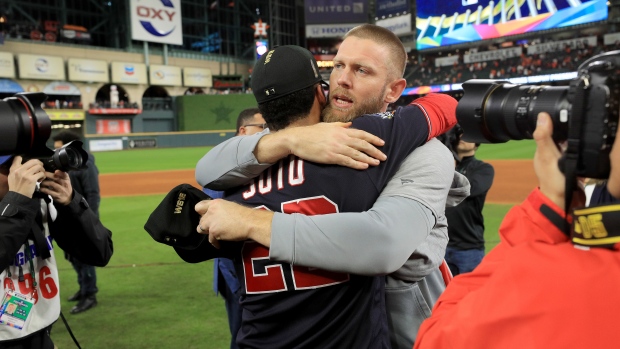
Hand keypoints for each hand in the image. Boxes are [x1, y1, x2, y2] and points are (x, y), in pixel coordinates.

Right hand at [8, 156, 45, 197]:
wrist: (17, 196)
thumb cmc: (16, 187)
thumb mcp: (12, 176)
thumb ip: (16, 168)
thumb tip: (22, 161)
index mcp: (14, 168)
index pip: (18, 157)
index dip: (26, 158)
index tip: (31, 163)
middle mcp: (19, 170)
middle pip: (33, 161)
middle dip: (39, 164)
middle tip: (40, 168)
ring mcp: (26, 174)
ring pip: (39, 166)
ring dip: (42, 170)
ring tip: (40, 175)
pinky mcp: (32, 179)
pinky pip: (41, 174)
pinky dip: (43, 176)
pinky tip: (40, 180)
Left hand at [39, 170, 72, 204]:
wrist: (68, 198)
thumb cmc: (65, 187)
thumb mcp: (65, 180)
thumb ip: (61, 175)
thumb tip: (51, 168)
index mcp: (66, 179)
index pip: (64, 175)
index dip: (60, 172)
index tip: (55, 171)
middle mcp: (64, 184)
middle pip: (56, 178)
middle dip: (47, 175)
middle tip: (41, 174)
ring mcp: (61, 190)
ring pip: (51, 184)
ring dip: (44, 182)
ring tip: (40, 182)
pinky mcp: (57, 195)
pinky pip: (48, 191)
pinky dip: (43, 189)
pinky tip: (41, 188)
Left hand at [195, 199, 273, 247]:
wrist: (249, 222)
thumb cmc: (243, 214)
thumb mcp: (229, 206)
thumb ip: (219, 210)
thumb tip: (216, 216)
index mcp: (215, 203)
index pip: (198, 206)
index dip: (201, 213)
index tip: (206, 216)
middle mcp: (210, 211)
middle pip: (200, 220)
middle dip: (206, 224)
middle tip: (214, 227)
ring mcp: (211, 222)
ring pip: (201, 229)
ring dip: (208, 232)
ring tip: (215, 234)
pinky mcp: (213, 232)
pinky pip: (210, 239)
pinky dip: (215, 243)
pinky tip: (219, 244)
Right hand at [264, 122, 386, 168]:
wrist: (297, 139)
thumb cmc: (311, 132)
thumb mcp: (327, 125)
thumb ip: (340, 125)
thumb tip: (350, 124)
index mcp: (341, 130)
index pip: (361, 134)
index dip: (373, 138)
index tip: (382, 143)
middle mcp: (341, 138)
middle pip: (362, 144)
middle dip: (375, 150)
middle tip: (384, 156)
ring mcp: (336, 148)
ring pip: (357, 153)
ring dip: (368, 158)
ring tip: (377, 163)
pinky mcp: (330, 157)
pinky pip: (347, 161)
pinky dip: (357, 164)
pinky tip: (365, 167)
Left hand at [534, 112, 584, 209]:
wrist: (563, 200)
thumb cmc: (552, 180)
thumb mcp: (547, 156)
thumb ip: (543, 138)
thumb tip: (541, 116)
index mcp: (543, 147)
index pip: (550, 127)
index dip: (557, 119)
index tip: (567, 111)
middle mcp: (552, 151)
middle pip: (562, 134)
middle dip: (569, 130)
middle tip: (577, 127)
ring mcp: (563, 158)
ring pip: (571, 143)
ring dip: (576, 141)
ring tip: (579, 141)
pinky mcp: (572, 164)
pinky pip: (577, 153)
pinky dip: (580, 151)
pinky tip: (583, 150)